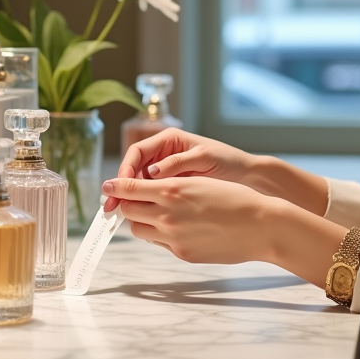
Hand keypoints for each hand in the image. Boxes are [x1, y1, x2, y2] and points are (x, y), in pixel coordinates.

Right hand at [102, 128, 257, 211]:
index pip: (137, 153)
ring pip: (141, 186)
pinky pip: (153, 195)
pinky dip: (146, 205)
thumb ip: (177, 163)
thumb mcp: (203, 158)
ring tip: (123, 216)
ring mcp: (167, 172)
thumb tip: (152, 173)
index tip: (120, 187)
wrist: (247, 176)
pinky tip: (143, 218)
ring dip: (132, 199)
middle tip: (111, 206)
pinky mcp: (172, 187)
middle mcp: (164, 155)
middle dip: (122, 187)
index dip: (125, 170)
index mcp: (168, 141)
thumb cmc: (228, 161)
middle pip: (133, 170)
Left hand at [102, 175, 279, 264]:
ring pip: (140, 230)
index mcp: (172, 191)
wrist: (261, 226)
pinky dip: (162, 234)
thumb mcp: (199, 182)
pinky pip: (160, 243)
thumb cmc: (236, 199)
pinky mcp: (182, 254)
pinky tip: (180, 227)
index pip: (129, 189)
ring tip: (159, 214)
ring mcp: (173, 238)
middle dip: (129, 204)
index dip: (116, 187)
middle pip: (129, 211)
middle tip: (136, 199)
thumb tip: (146, 189)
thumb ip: (169, 186)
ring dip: (143, 220)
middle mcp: (168, 215)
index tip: (108, 185)